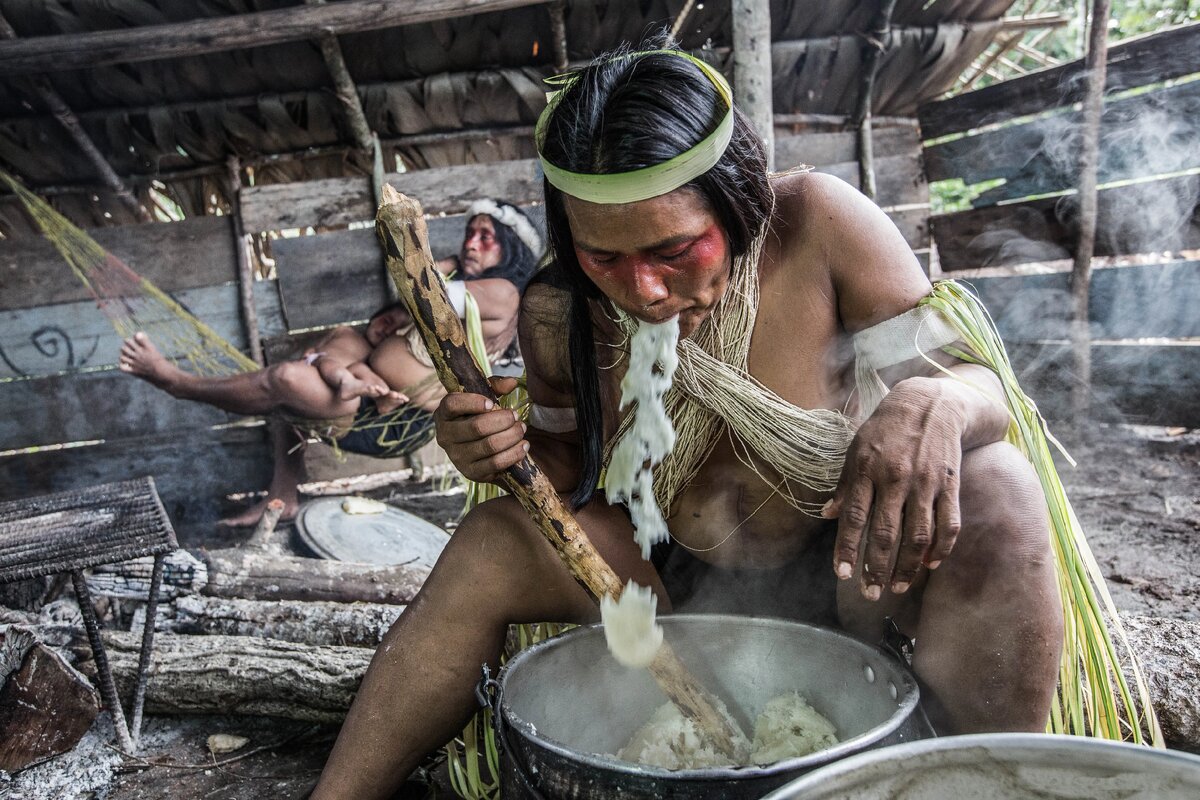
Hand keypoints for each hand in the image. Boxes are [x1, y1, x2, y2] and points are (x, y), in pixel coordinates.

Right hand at [434, 375, 527, 481]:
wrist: (483, 451)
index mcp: (444, 414)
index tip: (492, 403)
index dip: (473, 402)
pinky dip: (514, 453)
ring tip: (522, 429)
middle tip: (515, 416)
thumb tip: (511, 383)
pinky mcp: (471, 473)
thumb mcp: (484, 399)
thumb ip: (495, 387)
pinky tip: (523, 446)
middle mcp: (445, 437)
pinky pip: (496, 463)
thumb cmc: (481, 418)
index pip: (452, 404)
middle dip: (502, 420)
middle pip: (476, 427)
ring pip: (489, 445)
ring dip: (511, 436)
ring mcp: (456, 457)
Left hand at [824, 377, 965, 600]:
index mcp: (867, 470)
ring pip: (918, 536)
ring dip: (908, 566)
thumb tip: (826, 514)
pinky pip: (949, 524)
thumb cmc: (886, 429)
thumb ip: (844, 486)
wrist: (930, 403)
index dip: (847, 548)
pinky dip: (941, 548)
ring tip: (897, 587)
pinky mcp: (950, 485)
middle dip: (876, 568)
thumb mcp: (856, 450)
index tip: (842, 575)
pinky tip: (931, 565)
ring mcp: (925, 483)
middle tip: (870, 595)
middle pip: (886, 533)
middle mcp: (896, 479)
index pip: (855, 518)